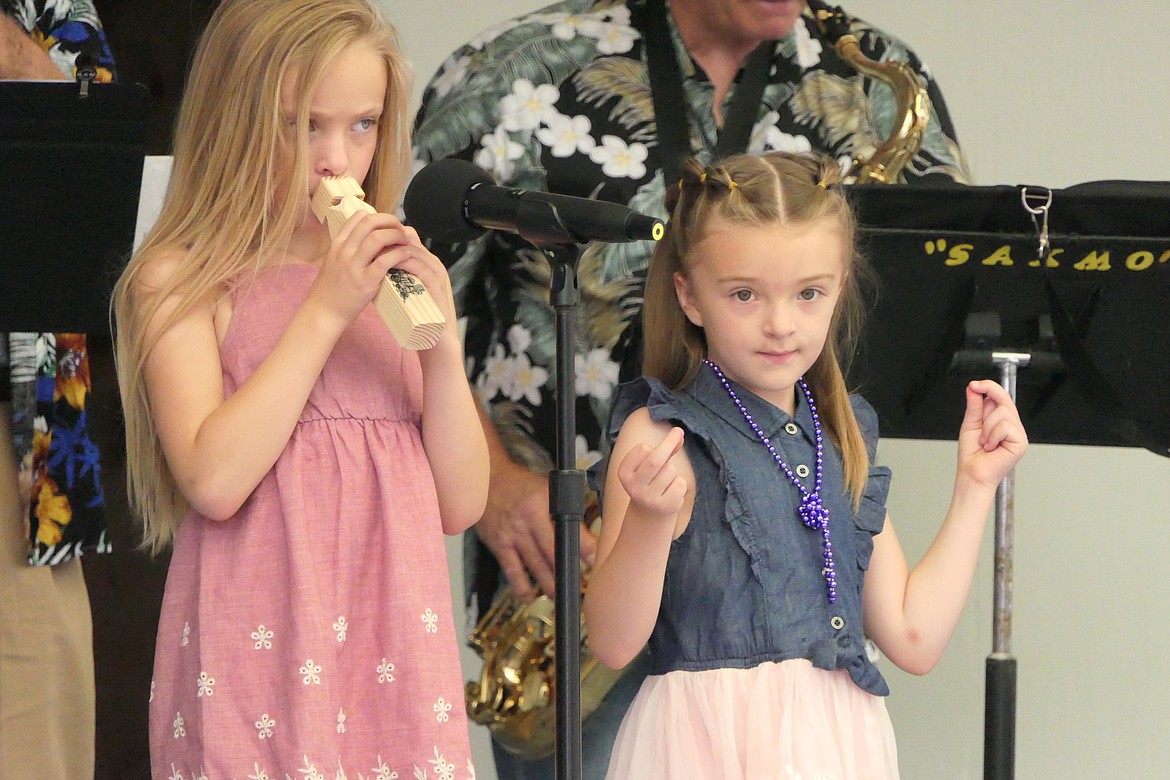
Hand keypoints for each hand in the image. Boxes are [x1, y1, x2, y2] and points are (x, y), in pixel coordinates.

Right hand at [310, 210, 416, 327]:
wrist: (323, 312)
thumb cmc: (332, 289)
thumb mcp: (335, 262)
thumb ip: (350, 249)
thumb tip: (371, 239)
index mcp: (338, 244)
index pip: (359, 217)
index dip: (379, 217)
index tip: (390, 225)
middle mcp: (344, 251)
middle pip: (370, 222)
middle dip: (390, 221)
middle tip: (401, 230)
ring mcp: (353, 266)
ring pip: (377, 238)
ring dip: (396, 235)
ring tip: (406, 241)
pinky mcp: (364, 282)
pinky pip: (384, 261)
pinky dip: (399, 255)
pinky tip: (406, 256)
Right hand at [476, 459, 598, 601]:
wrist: (488, 480)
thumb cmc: (523, 486)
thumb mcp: (547, 489)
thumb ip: (565, 510)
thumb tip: (587, 536)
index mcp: (544, 501)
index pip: (569, 527)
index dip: (584, 546)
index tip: (595, 562)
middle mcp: (528, 518)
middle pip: (552, 551)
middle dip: (568, 571)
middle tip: (581, 587)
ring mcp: (512, 533)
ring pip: (535, 565)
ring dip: (550, 584)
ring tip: (562, 597)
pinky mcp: (498, 544)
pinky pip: (512, 571)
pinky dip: (521, 587)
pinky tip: (529, 597)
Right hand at [617, 426, 686, 519]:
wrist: (649, 513)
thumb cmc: (650, 482)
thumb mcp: (648, 465)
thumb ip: (664, 449)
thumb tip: (679, 434)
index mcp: (624, 473)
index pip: (642, 449)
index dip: (651, 447)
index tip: (651, 449)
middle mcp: (634, 486)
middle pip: (655, 459)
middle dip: (669, 443)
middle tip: (678, 431)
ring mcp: (649, 498)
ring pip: (670, 470)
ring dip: (673, 471)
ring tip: (665, 481)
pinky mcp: (665, 506)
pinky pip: (680, 483)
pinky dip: (680, 484)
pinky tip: (671, 491)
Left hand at [956, 380, 1028, 488]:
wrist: (972, 473)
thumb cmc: (972, 454)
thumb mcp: (970, 424)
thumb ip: (974, 406)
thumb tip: (973, 388)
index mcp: (1001, 420)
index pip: (1000, 396)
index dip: (989, 387)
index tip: (974, 385)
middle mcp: (1012, 425)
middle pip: (1004, 400)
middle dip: (985, 411)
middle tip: (978, 425)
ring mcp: (1018, 433)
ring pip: (1003, 413)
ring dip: (987, 428)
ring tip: (985, 442)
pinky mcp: (1021, 442)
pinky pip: (1005, 426)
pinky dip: (993, 436)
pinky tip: (991, 447)